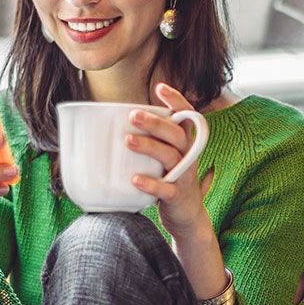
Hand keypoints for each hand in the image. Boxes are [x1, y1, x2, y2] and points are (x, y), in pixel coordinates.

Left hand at [126, 83, 213, 239]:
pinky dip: (151, 184)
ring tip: (127, 140)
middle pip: (176, 134)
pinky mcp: (177, 196)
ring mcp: (184, 176)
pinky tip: (135, 178)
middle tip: (133, 115)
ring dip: (149, 147)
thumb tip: (116, 123)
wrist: (187, 216)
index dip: (176, 101)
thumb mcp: (165, 157)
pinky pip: (166, 189)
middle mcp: (188, 156)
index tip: (160, 88)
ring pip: (170, 156)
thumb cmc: (169, 179)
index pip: (186, 116)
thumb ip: (152, 140)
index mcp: (184, 143)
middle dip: (156, 122)